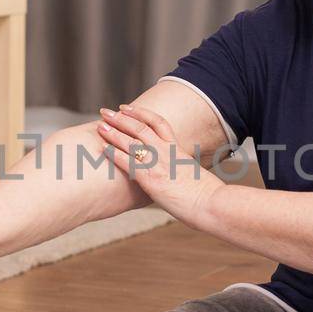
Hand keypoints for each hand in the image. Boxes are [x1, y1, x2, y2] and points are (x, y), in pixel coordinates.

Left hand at [97, 103, 221, 227]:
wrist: (212, 203)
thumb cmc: (207, 195)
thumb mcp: (194, 175)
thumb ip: (182, 171)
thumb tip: (179, 176)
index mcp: (178, 149)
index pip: (157, 123)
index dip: (140, 113)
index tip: (126, 108)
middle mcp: (166, 152)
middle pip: (140, 127)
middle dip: (120, 118)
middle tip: (105, 112)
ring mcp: (158, 164)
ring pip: (131, 141)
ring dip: (113, 132)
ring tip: (100, 125)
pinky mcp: (150, 179)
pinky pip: (128, 162)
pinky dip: (114, 154)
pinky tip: (103, 149)